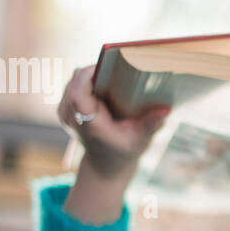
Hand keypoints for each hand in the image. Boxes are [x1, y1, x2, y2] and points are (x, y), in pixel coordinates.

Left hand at [57, 65, 170, 180]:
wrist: (105, 164)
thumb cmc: (125, 149)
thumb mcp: (141, 139)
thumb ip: (151, 124)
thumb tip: (165, 110)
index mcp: (89, 124)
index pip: (78, 93)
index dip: (89, 74)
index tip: (108, 66)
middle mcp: (72, 118)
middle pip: (76, 81)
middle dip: (94, 72)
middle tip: (116, 70)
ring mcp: (64, 113)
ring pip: (73, 80)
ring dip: (90, 76)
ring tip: (110, 79)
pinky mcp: (63, 109)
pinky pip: (72, 85)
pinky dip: (85, 81)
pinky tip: (100, 87)